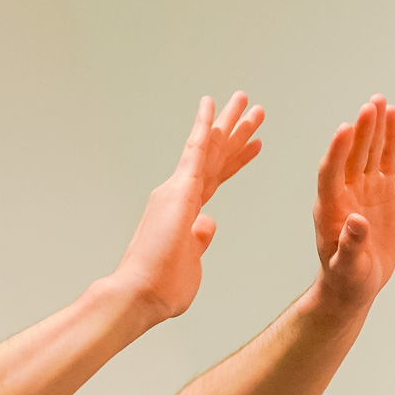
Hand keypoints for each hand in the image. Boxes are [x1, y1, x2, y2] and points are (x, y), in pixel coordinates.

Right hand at [113, 92, 265, 324]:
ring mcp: (177, 190)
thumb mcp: (192, 263)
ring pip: (210, 148)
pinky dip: (203, 127)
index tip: (254, 145)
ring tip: (245, 100)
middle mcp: (179, 195)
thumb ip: (199, 242)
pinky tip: (211, 105)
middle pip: (216, 158)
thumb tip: (207, 222)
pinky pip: (195, 151)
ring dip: (229, 124)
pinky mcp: (178, 190)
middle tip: (253, 110)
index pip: (217, 180)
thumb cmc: (162, 288)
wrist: (139, 294)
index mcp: (185, 213)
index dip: (236, 161)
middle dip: (236, 133)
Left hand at [313, 96, 394, 310]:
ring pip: (368, 151)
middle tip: (369, 108)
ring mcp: (363, 187)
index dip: (337, 152)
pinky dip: (389, 139)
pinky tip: (393, 116)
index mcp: (330, 208)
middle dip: (360, 132)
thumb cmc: (347, 278)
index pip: (330, 174)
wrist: (355, 282)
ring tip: (380, 102)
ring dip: (374, 127)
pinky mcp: (381, 189)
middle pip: (351, 156)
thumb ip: (350, 246)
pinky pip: (385, 159)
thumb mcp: (348, 268)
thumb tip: (357, 222)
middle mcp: (344, 191)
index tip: (345, 130)